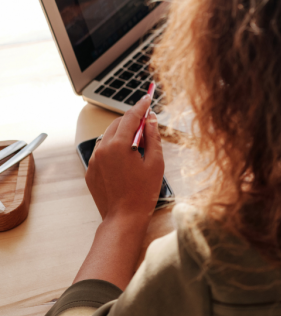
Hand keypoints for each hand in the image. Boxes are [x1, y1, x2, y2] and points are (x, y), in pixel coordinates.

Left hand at [87, 94, 164, 221]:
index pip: (131, 117)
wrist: (123, 217)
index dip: (141, 106)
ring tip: (138, 145)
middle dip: (132, 120)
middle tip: (147, 124)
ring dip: (122, 134)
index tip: (148, 97)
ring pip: (108, 137)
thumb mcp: (155, 162)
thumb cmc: (143, 192)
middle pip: (117, 124)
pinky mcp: (91, 171)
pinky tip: (126, 159)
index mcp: (119, 145)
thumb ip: (153, 137)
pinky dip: (114, 148)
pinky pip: (103, 152)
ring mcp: (94, 160)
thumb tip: (151, 119)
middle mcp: (103, 149)